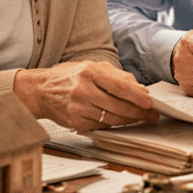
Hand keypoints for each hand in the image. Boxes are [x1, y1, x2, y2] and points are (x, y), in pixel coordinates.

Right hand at [13, 60, 158, 130]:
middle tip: (151, 115)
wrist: (40, 91)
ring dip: (129, 120)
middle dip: (139, 112)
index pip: (121, 86)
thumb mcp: (92, 67)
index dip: (138, 96)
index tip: (151, 103)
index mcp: (89, 72)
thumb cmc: (70, 76)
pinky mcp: (75, 122)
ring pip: (112, 118)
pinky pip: (101, 125)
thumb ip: (117, 76)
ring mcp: (78, 108)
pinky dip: (113, 123)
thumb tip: (140, 89)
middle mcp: (83, 90)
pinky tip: (120, 120)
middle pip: (118, 105)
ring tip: (139, 118)